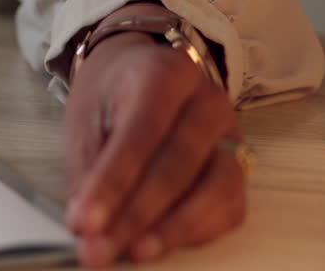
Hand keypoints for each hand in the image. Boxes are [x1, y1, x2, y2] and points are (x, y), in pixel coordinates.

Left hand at [64, 11, 245, 266]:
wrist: (142, 71)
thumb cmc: (111, 95)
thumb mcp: (86, 117)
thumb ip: (88, 167)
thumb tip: (87, 226)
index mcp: (163, 75)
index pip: (140, 134)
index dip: (112, 183)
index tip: (84, 223)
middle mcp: (207, 101)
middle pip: (178, 165)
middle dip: (135, 215)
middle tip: (99, 250)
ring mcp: (231, 133)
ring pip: (216, 189)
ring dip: (172, 229)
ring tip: (133, 253)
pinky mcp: (240, 163)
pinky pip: (230, 206)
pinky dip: (197, 232)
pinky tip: (161, 243)